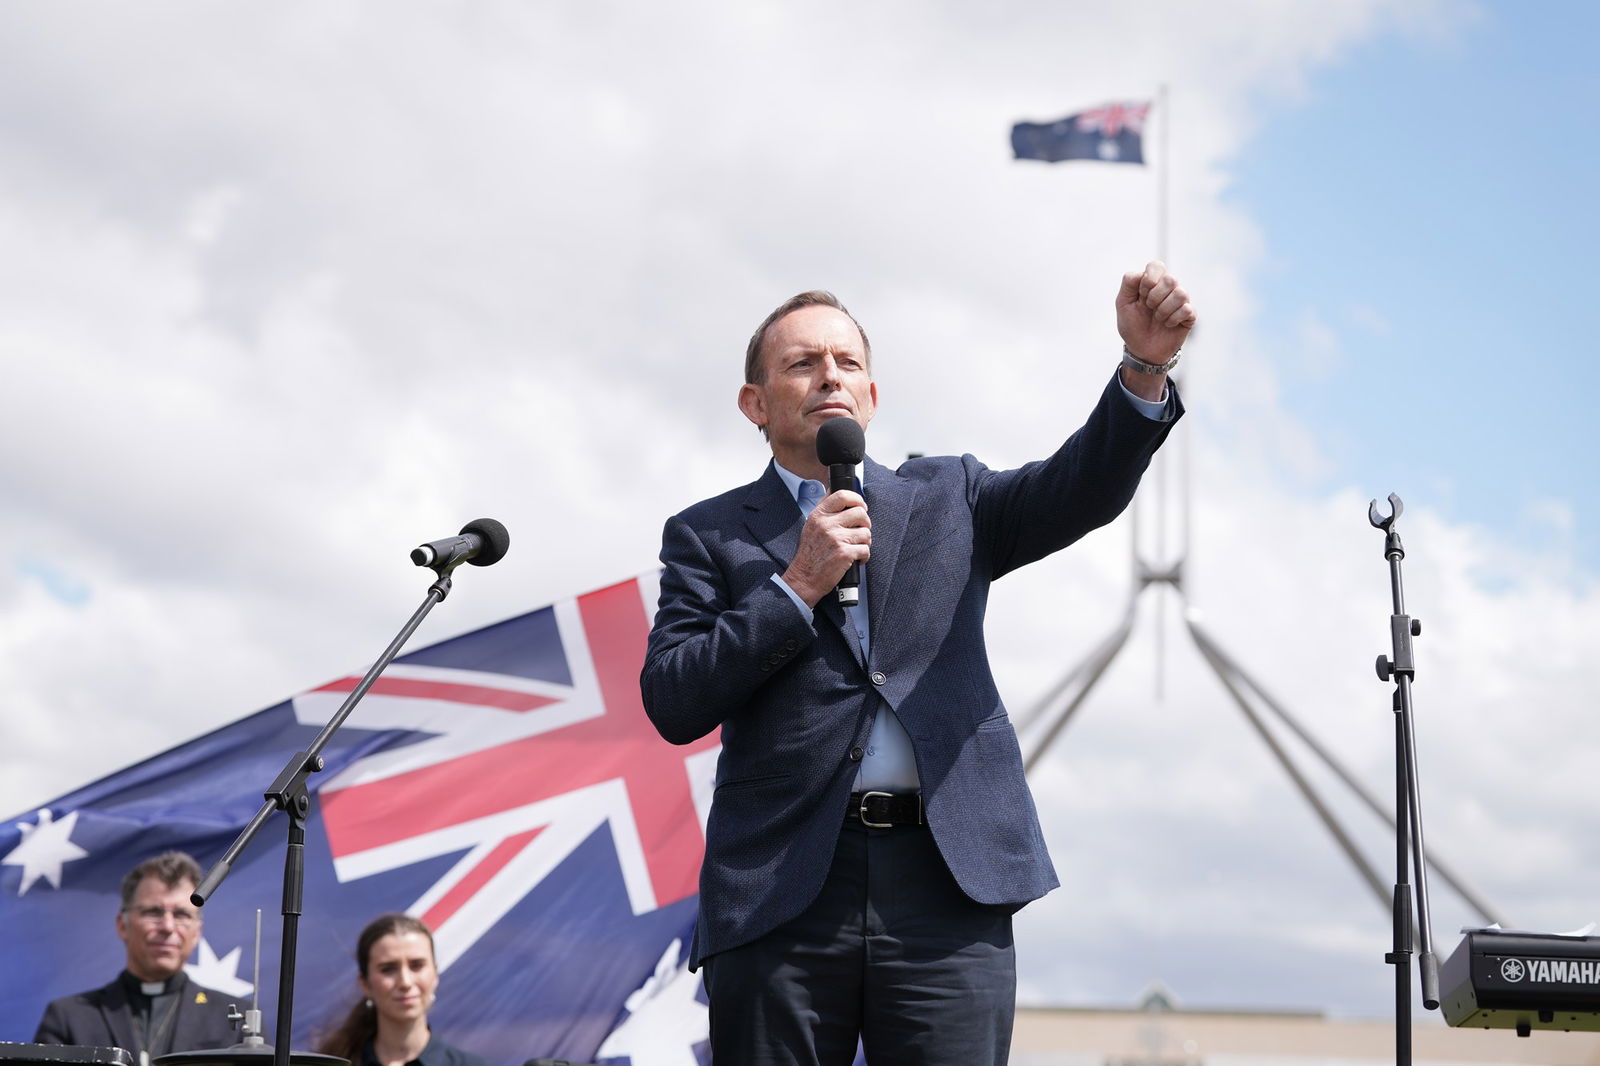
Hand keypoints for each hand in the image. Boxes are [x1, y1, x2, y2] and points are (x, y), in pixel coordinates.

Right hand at [782, 490, 871, 606]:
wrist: (804, 578)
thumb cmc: (809, 554)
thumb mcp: (811, 526)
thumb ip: (825, 512)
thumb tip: (844, 498)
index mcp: (818, 515)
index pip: (842, 495)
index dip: (857, 499)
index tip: (861, 506)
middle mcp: (826, 524)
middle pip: (860, 512)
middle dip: (865, 523)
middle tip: (861, 530)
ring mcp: (836, 538)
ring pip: (865, 532)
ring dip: (865, 541)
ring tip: (856, 547)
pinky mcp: (844, 553)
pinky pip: (865, 549)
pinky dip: (864, 556)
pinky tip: (856, 559)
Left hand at [1116, 260, 1195, 363]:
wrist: (1141, 350)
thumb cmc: (1132, 325)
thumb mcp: (1123, 303)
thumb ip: (1128, 283)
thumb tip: (1143, 273)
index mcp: (1153, 282)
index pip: (1157, 266)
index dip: (1149, 279)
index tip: (1141, 295)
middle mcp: (1169, 288)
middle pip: (1171, 279)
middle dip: (1155, 296)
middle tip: (1149, 307)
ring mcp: (1181, 301)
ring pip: (1181, 293)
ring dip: (1164, 309)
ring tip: (1158, 318)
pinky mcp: (1189, 315)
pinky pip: (1187, 309)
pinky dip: (1173, 319)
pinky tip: (1168, 325)